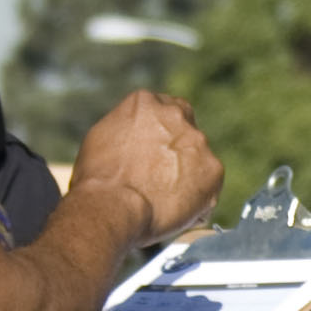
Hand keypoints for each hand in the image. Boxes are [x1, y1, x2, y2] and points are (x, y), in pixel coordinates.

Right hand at [74, 90, 223, 244]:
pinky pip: (209, 182)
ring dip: (188, 171)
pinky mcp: (213, 169)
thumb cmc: (98, 179)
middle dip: (177, 146)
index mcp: (145, 102)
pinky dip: (198, 195)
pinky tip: (177, 207)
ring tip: (164, 196)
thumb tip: (134, 135)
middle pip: (185, 126)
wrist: (112, 206)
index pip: (163, 108)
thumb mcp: (102, 138)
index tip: (156, 148)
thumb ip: (127, 128)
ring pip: (198, 155)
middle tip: (163, 172)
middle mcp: (175, 115)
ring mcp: (197, 141)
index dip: (160, 131)